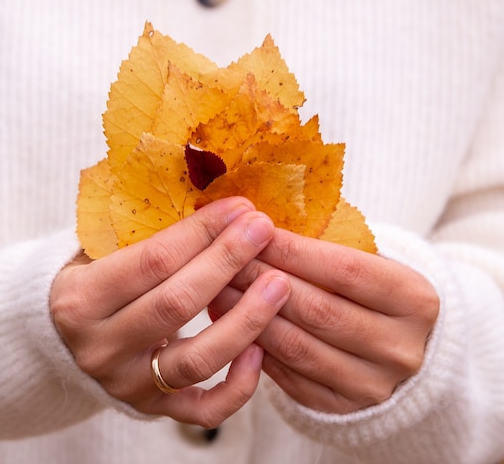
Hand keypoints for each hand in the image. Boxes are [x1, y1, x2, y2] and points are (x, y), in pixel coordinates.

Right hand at [50, 197, 290, 427]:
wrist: (58, 340)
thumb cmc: (90, 281)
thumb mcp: (98, 252)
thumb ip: (144, 234)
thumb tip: (216, 206)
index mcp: (80, 299)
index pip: (152, 261)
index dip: (201, 232)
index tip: (238, 207)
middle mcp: (100, 347)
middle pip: (177, 304)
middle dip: (227, 261)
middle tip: (263, 230)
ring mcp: (127, 384)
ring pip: (197, 360)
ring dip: (245, 320)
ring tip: (279, 284)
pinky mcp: (152, 409)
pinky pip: (203, 410)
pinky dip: (238, 387)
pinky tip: (262, 351)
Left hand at [208, 228, 439, 413]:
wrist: (404, 350)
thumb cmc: (372, 293)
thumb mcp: (372, 263)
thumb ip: (327, 247)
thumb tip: (258, 226)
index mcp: (416, 300)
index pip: (345, 270)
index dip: (293, 250)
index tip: (254, 230)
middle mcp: (400, 348)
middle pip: (318, 310)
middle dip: (262, 280)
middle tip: (225, 258)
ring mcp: (373, 384)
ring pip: (297, 347)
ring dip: (249, 314)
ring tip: (218, 287)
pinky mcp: (343, 408)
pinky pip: (288, 376)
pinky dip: (255, 347)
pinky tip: (230, 322)